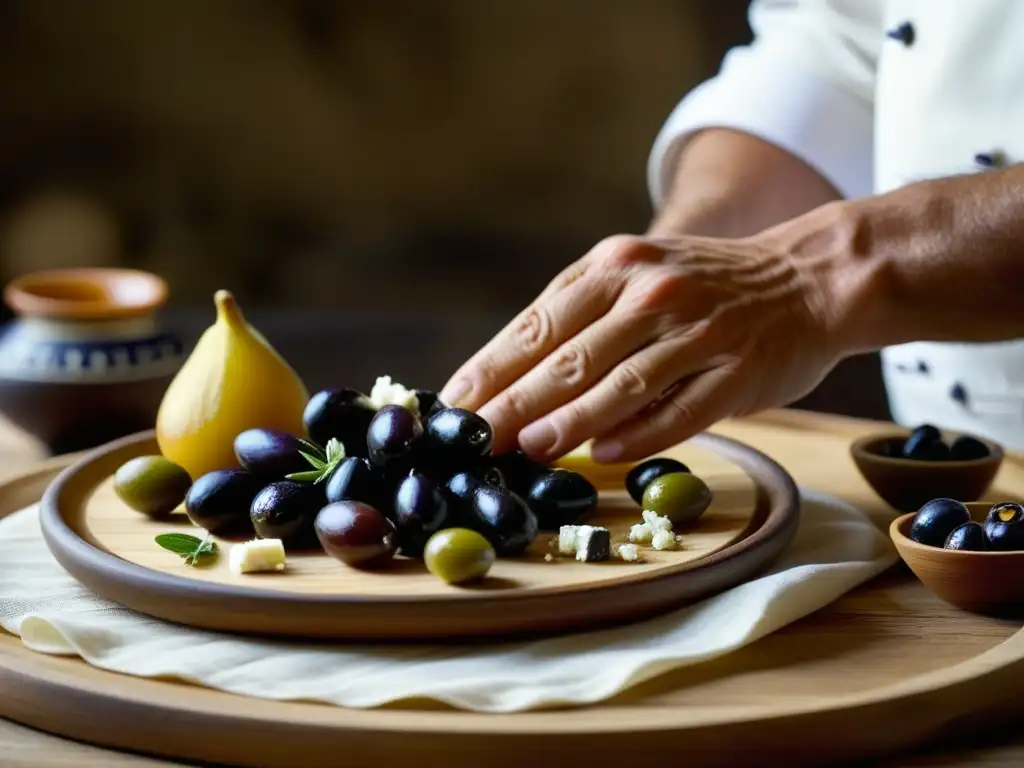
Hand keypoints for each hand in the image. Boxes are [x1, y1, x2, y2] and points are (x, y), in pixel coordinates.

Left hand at [439, 231, 841, 462]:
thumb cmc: (706, 285)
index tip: (454, 405)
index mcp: (616, 265)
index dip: (491, 368)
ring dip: (567, 421)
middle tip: (472, 440)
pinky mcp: (736, 370)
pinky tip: (600, 455)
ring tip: (526, 449)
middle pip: (567, 357)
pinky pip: (678, 409)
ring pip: (618, 383)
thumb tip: (514, 380)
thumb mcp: (638, 273)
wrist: (809, 277)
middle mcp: (651, 292)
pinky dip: (637, 434)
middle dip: (512, 403)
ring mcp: (697, 330)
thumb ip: (584, 316)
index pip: (537, 323)